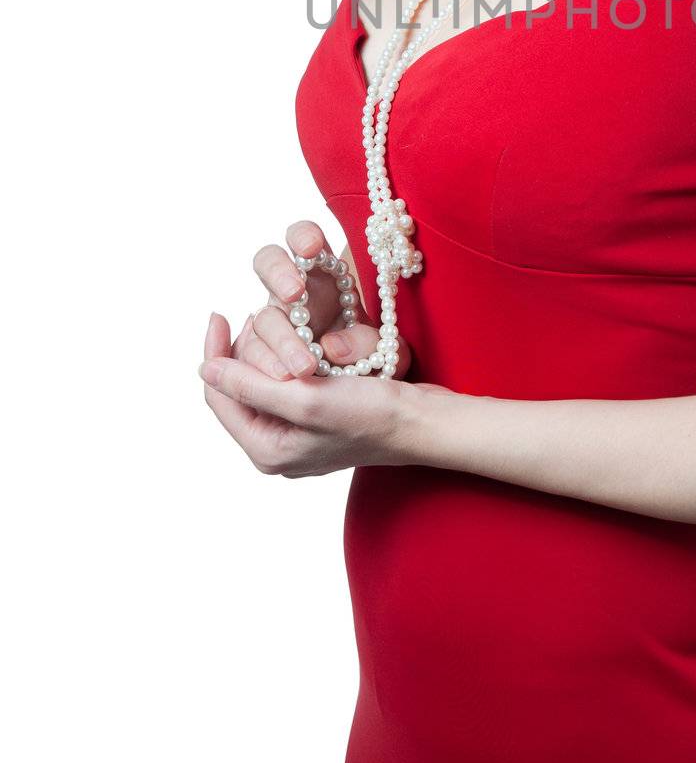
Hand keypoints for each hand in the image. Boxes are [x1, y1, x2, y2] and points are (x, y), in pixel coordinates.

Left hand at [199, 311, 413, 477]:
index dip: (215, 353)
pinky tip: (302, 338)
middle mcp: (278, 445)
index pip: (219, 396)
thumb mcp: (305, 398)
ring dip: (268, 351)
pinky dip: (290, 358)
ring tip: (280, 323)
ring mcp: (300, 433)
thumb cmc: (370, 415)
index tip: (219, 313)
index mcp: (266, 449)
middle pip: (240, 389)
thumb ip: (251, 386)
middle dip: (245, 351)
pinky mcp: (320, 418)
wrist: (422, 421)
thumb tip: (205, 370)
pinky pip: (289, 382)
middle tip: (257, 315)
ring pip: (265, 382)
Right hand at [232, 219, 412, 382]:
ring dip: (280, 339)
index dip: (304, 236)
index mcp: (325, 274)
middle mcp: (294, 292)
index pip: (305, 238)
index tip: (311, 248)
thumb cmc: (372, 358)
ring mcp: (275, 322)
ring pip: (262, 318)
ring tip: (303, 366)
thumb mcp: (388, 351)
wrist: (361, 390)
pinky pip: (251, 355)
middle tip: (295, 294)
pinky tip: (284, 377)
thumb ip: (367, 344)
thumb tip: (330, 346)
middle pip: (268, 262)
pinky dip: (264, 365)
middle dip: (279, 273)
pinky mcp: (261, 354)